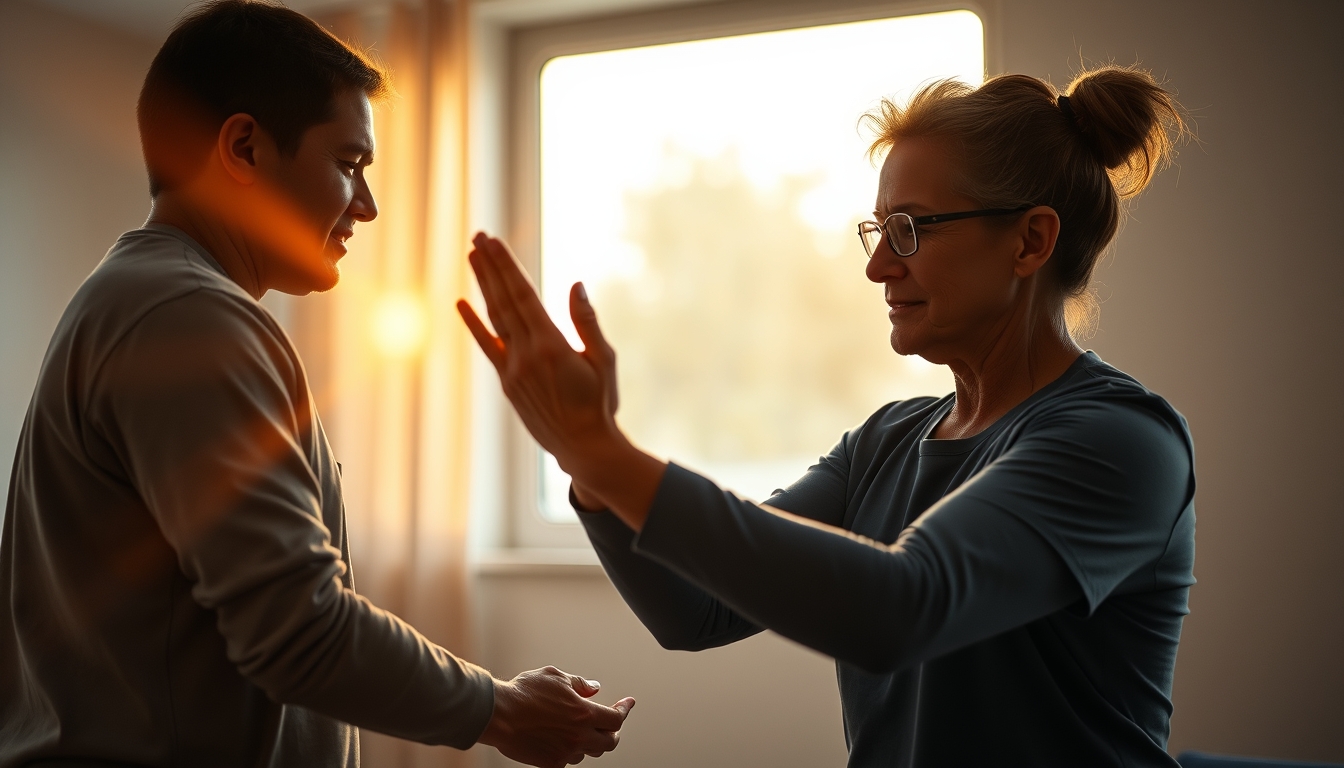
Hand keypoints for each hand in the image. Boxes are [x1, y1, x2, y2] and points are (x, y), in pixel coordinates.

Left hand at [457, 233, 618, 475]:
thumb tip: (575, 285)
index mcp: (551, 345)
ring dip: (482, 285)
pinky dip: (473, 324)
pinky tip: (462, 304)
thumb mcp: (604, 360)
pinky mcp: (508, 382)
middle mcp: (526, 355)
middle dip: (490, 267)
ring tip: (472, 257)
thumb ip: (586, 322)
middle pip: (503, 300)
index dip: (506, 266)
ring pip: (493, 318)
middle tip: (478, 236)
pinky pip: (487, 346)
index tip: (494, 242)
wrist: (584, 448)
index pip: (523, 295)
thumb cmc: (601, 403)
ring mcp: (513, 369)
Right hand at [477, 666, 634, 767]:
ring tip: (581, 728)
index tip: (628, 704)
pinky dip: (570, 749)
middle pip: (609, 742)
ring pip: (588, 751)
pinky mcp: (550, 763)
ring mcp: (565, 752)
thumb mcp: (555, 677)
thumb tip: (594, 688)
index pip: (616, 718)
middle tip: (611, 722)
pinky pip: (568, 759)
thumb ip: (579, 684)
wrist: (498, 715)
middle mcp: (578, 736)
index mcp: (584, 714)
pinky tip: (563, 738)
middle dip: (613, 731)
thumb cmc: (523, 693)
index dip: (624, 710)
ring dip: (590, 740)